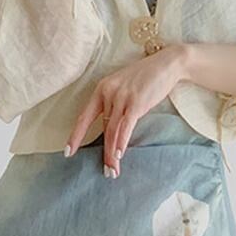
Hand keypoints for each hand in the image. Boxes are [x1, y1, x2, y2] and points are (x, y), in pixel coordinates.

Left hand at [65, 44, 188, 177]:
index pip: (84, 117)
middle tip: (104, 172)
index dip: (75, 136)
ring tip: (113, 170)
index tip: (68, 152)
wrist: (167, 64)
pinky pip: (126, 126)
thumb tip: (110, 129)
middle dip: (104, 153)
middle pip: (102, 129)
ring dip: (113, 153)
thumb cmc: (146, 78)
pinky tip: (120, 155)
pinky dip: (122, 142)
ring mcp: (121, 97)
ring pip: (112, 131)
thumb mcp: (124, 88)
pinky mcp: (136, 102)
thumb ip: (115, 105)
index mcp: (101, 89)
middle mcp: (108, 92)